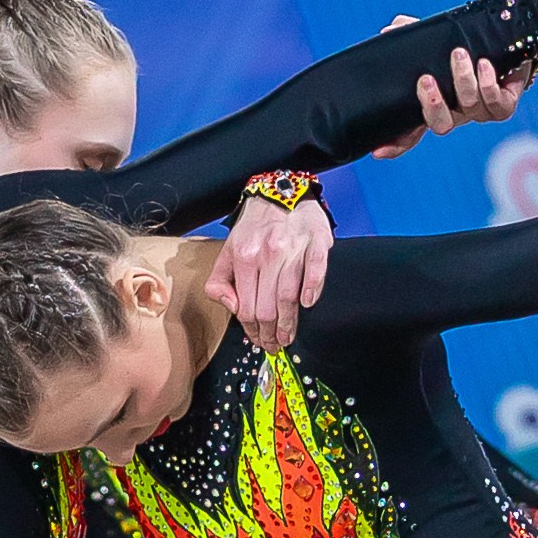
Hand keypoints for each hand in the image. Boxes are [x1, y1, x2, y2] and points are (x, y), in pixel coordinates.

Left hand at [205, 193, 333, 351]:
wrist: (280, 191)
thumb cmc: (255, 226)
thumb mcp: (228, 250)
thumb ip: (221, 281)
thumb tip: (232, 307)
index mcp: (243, 256)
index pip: (246, 307)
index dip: (252, 331)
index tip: (259, 341)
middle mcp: (267, 253)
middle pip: (267, 307)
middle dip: (270, 333)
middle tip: (275, 345)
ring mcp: (293, 248)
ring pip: (288, 296)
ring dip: (289, 323)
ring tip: (288, 337)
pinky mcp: (316, 242)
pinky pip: (316, 271)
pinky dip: (312, 291)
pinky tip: (307, 305)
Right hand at [372, 14, 533, 156]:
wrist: (510, 45)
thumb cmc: (469, 47)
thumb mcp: (437, 41)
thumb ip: (412, 35)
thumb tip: (391, 31)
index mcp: (437, 104)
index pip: (411, 132)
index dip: (396, 145)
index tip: (378, 151)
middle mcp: (457, 113)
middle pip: (440, 125)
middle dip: (432, 105)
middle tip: (426, 80)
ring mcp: (480, 111)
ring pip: (468, 107)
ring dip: (462, 80)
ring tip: (459, 54)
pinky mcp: (504, 105)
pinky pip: (496, 105)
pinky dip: (488, 84)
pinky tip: (484, 65)